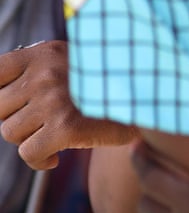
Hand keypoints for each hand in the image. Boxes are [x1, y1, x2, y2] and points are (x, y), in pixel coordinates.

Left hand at [0, 43, 134, 168]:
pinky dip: (40, 160)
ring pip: (10, 132)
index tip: (14, 102)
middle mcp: (46, 73)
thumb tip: (4, 96)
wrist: (150, 95)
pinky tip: (54, 156)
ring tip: (55, 133)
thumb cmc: (107, 84)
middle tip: (41, 120)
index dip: (2, 91)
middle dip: (16, 117)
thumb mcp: (71, 61)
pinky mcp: (66, 127)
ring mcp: (54, 100)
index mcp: (45, 52)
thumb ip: (37, 71)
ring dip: (30, 138)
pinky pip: (28, 153)